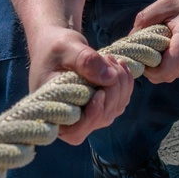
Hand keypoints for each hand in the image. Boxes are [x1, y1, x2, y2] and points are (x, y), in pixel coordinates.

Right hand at [27, 26, 135, 145]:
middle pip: (100, 118)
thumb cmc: (56, 47)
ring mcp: (87, 114)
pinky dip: (125, 84)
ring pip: (113, 110)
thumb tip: (110, 78)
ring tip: (111, 59)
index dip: (92, 116)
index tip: (100, 93)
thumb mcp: (67, 48)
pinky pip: (120, 101)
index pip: (75, 130)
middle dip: (112, 90)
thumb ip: (85, 61)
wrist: (59, 47)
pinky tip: (120, 65)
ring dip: (121, 85)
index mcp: (53, 110)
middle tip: (107, 59)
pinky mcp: (100, 106)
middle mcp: (70, 119)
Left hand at [132, 0, 178, 83]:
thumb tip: (131, 36)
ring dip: (164, 61)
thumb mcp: (170, 2)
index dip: (147, 67)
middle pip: (163, 75)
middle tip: (152, 42)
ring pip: (171, 74)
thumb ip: (147, 17)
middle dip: (153, 63)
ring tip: (168, 39)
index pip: (161, 73)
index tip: (142, 51)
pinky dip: (174, 61)